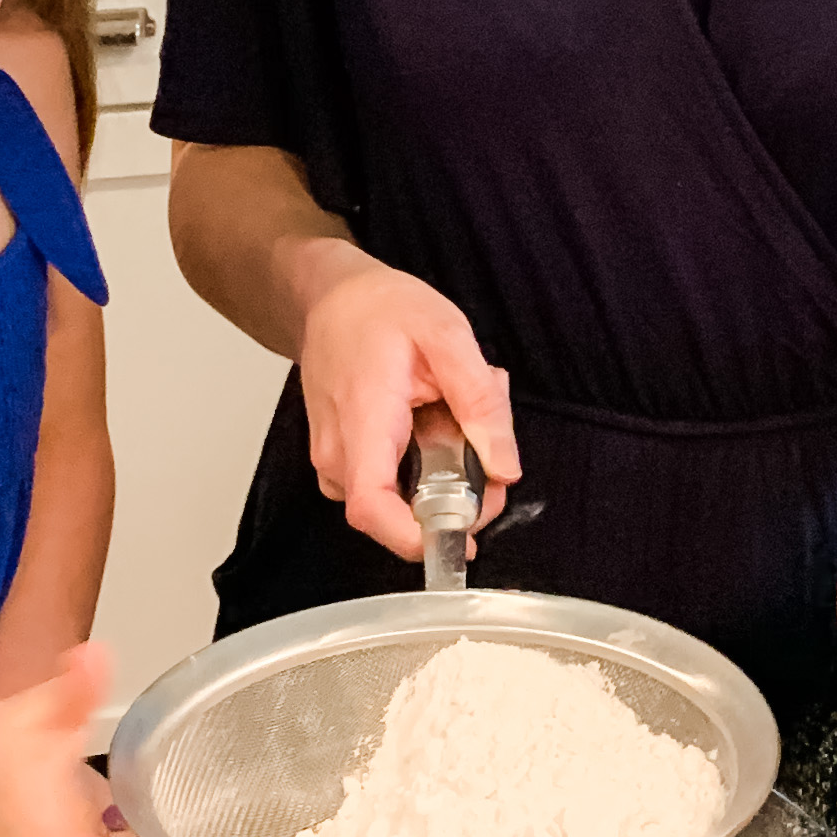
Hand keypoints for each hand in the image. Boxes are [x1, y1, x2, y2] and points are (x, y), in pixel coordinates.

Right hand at [295, 249, 519, 563]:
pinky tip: (435, 418)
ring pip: (402, 498)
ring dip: (445, 470)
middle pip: (400, 512)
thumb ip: (480, 403)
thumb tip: (504, 466)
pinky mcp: (345, 461)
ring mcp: (337, 461)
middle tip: (486, 444)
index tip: (463, 539)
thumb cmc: (378, 309)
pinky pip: (392, 483)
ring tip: (456, 413)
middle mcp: (340, 453)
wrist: (331, 297)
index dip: (418, 538)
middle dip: (458, 492)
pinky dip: (425, 461)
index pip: (373, 508)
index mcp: (363, 422)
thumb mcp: (447, 335)